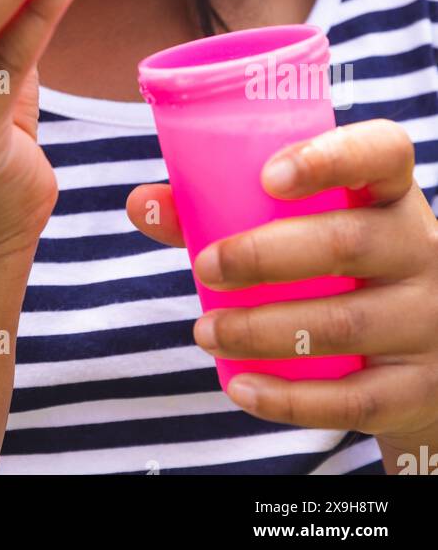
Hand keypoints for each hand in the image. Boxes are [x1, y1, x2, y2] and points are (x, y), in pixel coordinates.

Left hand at [126, 119, 437, 440]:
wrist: (422, 360)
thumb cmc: (340, 270)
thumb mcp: (306, 229)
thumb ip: (222, 209)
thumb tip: (140, 203)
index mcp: (390, 194)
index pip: (382, 151)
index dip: (328, 156)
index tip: (268, 176)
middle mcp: (419, 249)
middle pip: (348, 242)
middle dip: (265, 256)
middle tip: (206, 266)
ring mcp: (425, 320)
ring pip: (343, 323)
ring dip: (262, 329)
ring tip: (207, 331)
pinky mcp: (415, 387)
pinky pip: (353, 398)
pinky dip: (289, 396)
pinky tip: (240, 386)